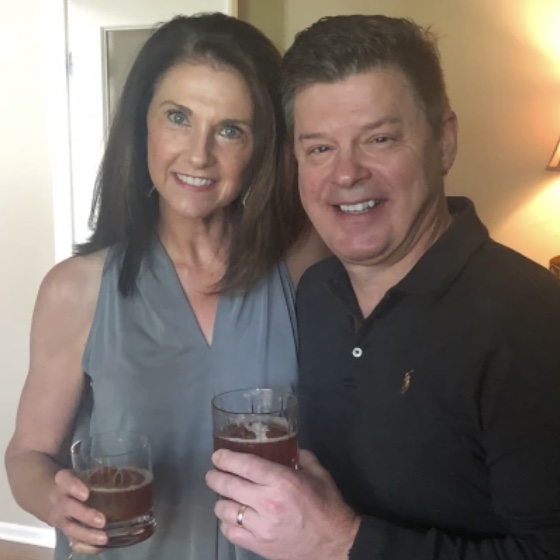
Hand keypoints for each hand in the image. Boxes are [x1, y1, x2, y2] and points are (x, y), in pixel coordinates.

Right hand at [49, 469, 107, 554]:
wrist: (41, 493)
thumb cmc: (69, 479)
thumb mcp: (77, 470)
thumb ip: (96, 470)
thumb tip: (128, 468)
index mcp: (62, 480)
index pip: (65, 480)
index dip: (74, 487)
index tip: (86, 493)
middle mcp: (58, 499)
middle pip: (68, 508)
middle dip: (85, 515)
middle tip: (102, 520)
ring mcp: (59, 517)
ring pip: (70, 528)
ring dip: (87, 534)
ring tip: (104, 538)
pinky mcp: (62, 530)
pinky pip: (71, 541)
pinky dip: (85, 546)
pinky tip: (99, 547)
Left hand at [206, 449, 359, 559]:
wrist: (336, 544)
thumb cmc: (327, 505)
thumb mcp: (318, 473)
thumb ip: (300, 456)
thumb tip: (287, 447)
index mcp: (282, 481)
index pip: (245, 465)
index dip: (226, 458)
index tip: (218, 455)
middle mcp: (267, 503)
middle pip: (228, 486)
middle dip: (215, 476)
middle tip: (213, 473)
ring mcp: (261, 527)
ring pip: (225, 510)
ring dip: (220, 501)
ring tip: (224, 496)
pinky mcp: (259, 546)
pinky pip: (231, 532)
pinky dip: (227, 523)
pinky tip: (232, 517)